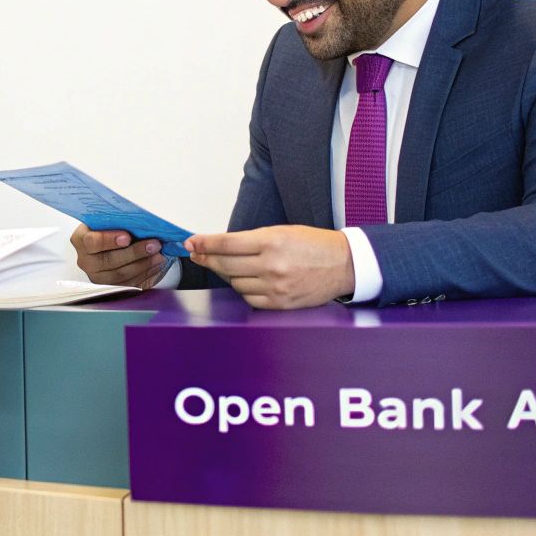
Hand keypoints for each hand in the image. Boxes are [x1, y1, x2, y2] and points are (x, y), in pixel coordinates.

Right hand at [69, 225, 170, 288]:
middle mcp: (86, 261)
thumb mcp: (108, 220)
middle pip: (109, 261)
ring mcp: (97, 277)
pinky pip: (128, 284)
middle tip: (154, 245)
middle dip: (134, 253)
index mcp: (81, 240)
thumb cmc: (110, 228)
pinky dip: (145, 274)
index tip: (128, 237)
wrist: (110, 243)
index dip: (109, 240)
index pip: (92, 242)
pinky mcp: (111, 288)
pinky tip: (156, 265)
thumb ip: (118, 221)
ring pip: (120, 275)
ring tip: (158, 254)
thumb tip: (141, 222)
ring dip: (143, 264)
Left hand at [185, 226, 354, 309]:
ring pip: (235, 283)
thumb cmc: (313, 244)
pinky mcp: (280, 303)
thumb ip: (251, 240)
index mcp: (271, 241)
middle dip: (207, 258)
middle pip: (225, 265)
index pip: (226, 244)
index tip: (191, 243)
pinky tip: (249, 280)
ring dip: (229, 274)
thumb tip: (220, 246)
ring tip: (234, 266)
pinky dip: (245, 289)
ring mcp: (275, 287)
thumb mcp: (282, 231)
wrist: (343, 265)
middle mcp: (271, 265)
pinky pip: (249, 298)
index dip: (204, 244)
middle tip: (198, 254)